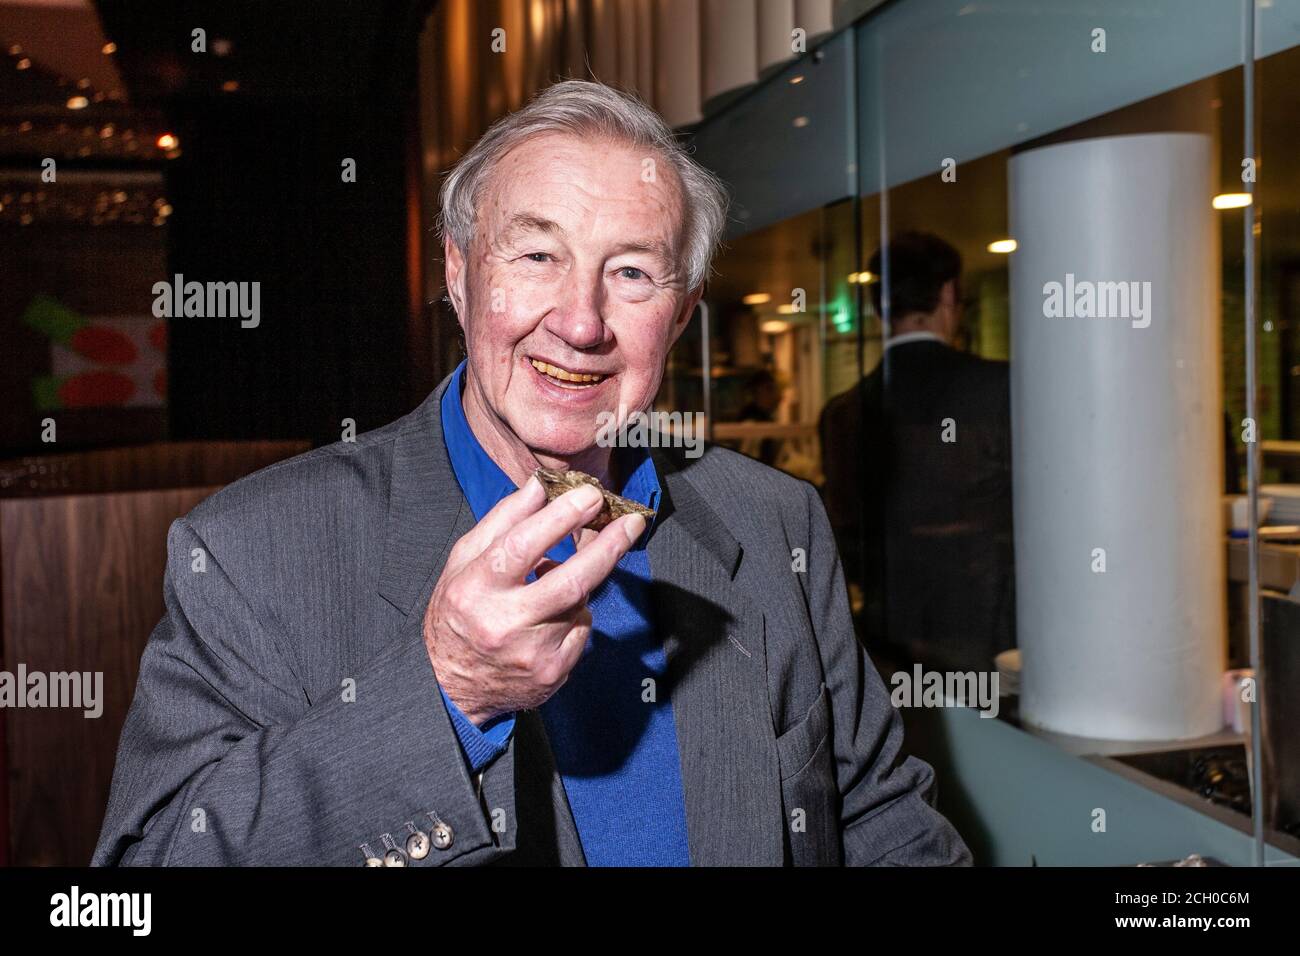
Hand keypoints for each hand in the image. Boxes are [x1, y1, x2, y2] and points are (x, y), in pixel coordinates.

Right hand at [423, 476, 645, 724]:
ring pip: (579, 603)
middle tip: (632, 521)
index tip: (590, 494)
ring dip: (579, 583)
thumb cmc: (459, 613)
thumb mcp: (464, 562)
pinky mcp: (553, 672)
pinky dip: (575, 613)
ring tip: (552, 582)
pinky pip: (582, 629)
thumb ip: (502, 521)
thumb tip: (540, 486)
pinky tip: (551, 618)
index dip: (560, 517)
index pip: (522, 546)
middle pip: (569, 581)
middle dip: (607, 547)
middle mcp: (504, 623)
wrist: (452, 686)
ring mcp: (532, 653)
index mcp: (475, 588)